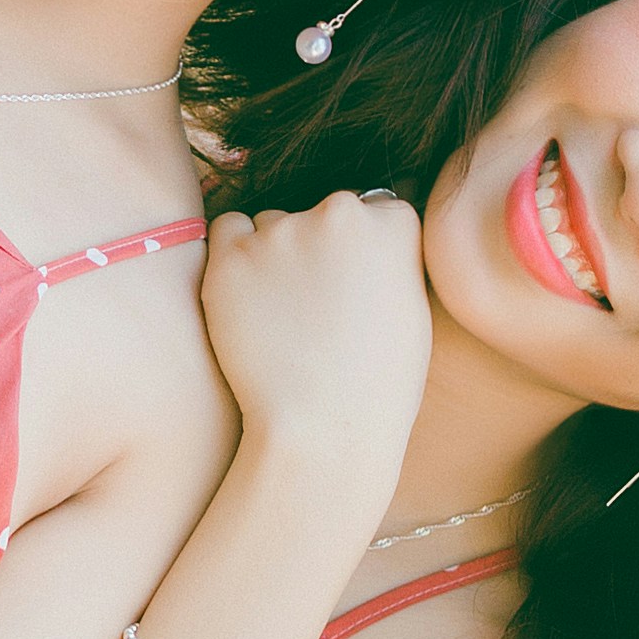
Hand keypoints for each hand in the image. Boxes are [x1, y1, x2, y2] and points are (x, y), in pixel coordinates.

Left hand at [197, 191, 435, 459]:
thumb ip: (387, 259)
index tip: (357, 287)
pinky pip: (227, 231)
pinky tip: (247, 299)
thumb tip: (362, 242)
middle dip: (319, 246)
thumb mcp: (410, 308)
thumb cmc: (377, 385)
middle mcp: (339, 213)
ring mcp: (281, 231)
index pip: (375, 210)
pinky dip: (234, 256)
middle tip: (315, 305)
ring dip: (274, 253)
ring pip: (272, 224)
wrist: (324, 428)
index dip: (362, 250)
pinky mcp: (231, 256)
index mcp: (393, 223)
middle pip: (322, 213)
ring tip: (282, 316)